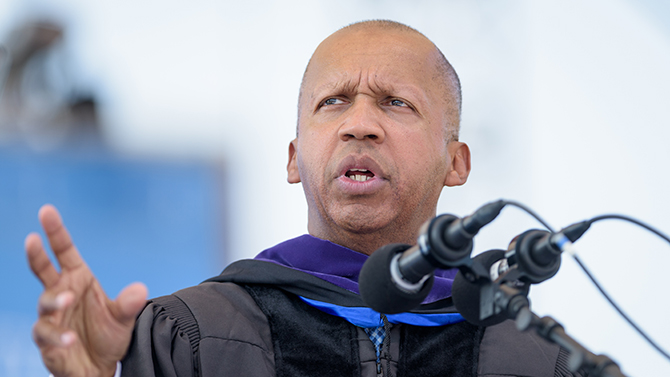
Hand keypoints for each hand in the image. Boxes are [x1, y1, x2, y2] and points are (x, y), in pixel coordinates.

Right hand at [26, 205, 147, 376]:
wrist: (100, 369)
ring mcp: (51, 316)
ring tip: (68, 300)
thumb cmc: (108, 336)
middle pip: (43, 270)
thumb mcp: (124, 318)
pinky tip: (70, 339)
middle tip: (32, 239)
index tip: (46, 210)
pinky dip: (58, 336)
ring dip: (55, 301)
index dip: (55, 231)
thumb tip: (140, 289)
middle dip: (36, 254)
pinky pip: (47, 334)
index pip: (64, 251)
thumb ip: (129, 304)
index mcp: (78, 279)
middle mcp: (62, 293)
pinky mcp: (47, 340)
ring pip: (45, 303)